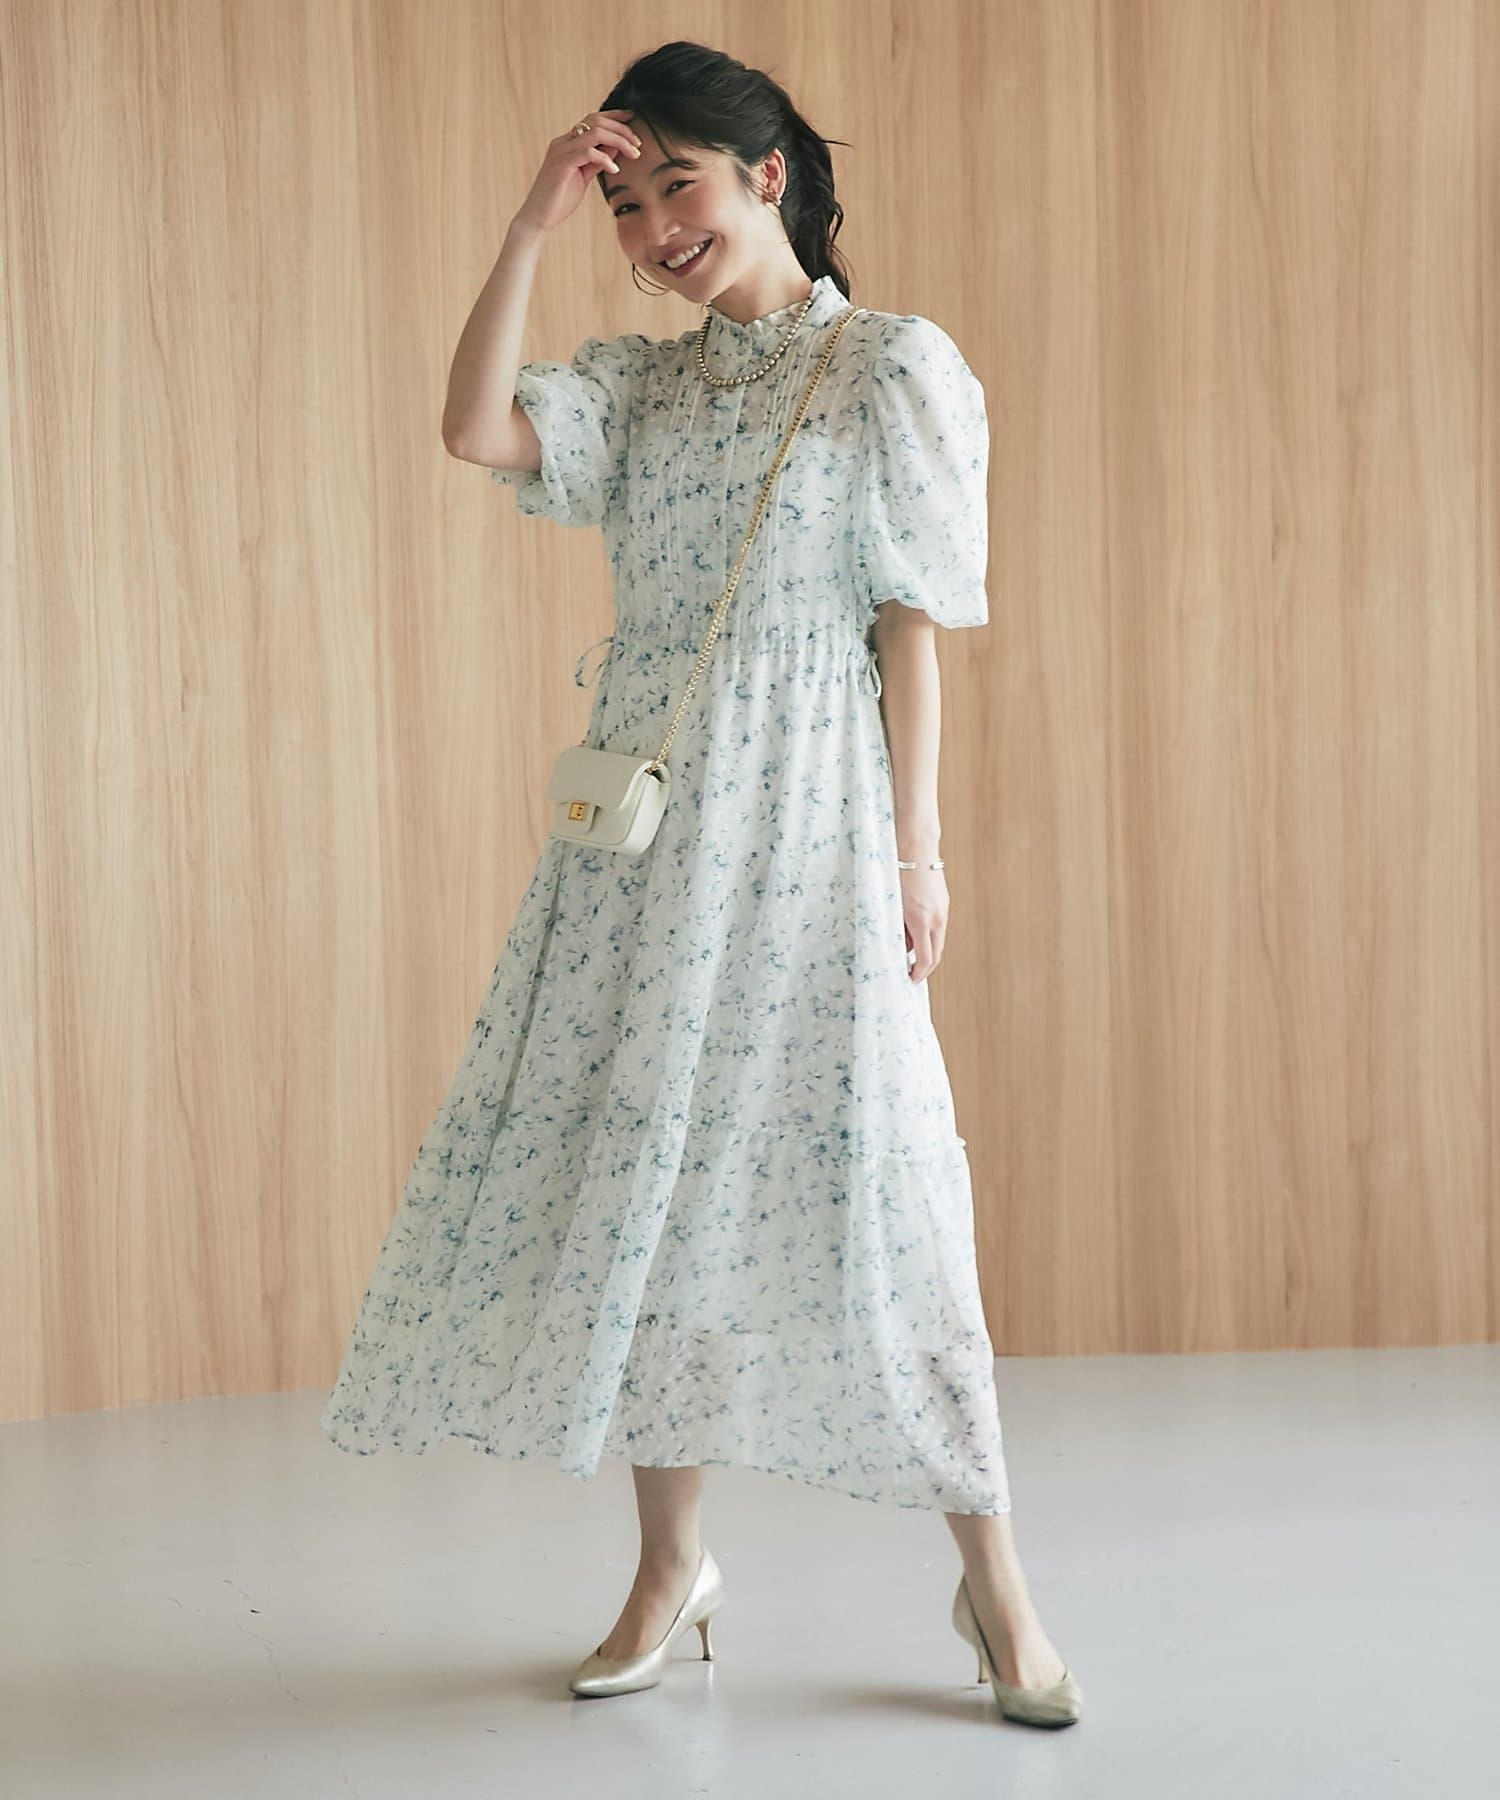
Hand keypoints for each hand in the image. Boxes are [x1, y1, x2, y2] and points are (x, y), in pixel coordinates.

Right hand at [515, 109, 642, 236]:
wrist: (537, 217)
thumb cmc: (559, 200)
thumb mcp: (583, 177)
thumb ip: (597, 162)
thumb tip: (615, 148)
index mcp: (568, 143)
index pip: (593, 121)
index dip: (614, 117)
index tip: (633, 119)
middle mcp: (563, 142)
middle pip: (596, 120)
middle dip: (621, 128)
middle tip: (638, 143)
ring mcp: (561, 151)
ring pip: (595, 132)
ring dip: (619, 140)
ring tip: (634, 154)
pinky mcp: (561, 163)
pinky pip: (588, 152)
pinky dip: (605, 158)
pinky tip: (615, 170)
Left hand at [900, 863, 947, 982]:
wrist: (916, 846)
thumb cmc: (897, 873)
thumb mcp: (892, 904)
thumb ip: (897, 927)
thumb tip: (901, 945)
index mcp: (922, 921)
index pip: (926, 959)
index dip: (919, 974)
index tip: (910, 980)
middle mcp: (937, 917)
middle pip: (936, 953)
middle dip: (925, 967)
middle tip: (912, 974)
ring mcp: (943, 909)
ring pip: (937, 939)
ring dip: (925, 949)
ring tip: (907, 949)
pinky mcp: (943, 902)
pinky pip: (937, 925)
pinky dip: (927, 934)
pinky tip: (913, 930)